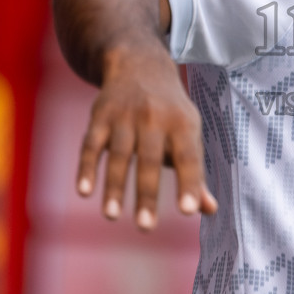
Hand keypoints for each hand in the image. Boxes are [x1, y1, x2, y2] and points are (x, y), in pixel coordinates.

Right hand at [75, 43, 217, 228]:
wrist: (139, 65)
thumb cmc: (171, 112)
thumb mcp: (188, 133)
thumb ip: (195, 173)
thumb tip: (209, 209)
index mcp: (183, 123)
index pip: (188, 157)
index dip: (189, 183)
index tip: (188, 212)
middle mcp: (155, 117)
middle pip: (150, 159)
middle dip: (148, 194)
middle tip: (146, 227)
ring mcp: (125, 115)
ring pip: (119, 154)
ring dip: (114, 187)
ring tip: (113, 217)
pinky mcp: (99, 115)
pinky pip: (91, 144)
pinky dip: (87, 168)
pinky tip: (85, 192)